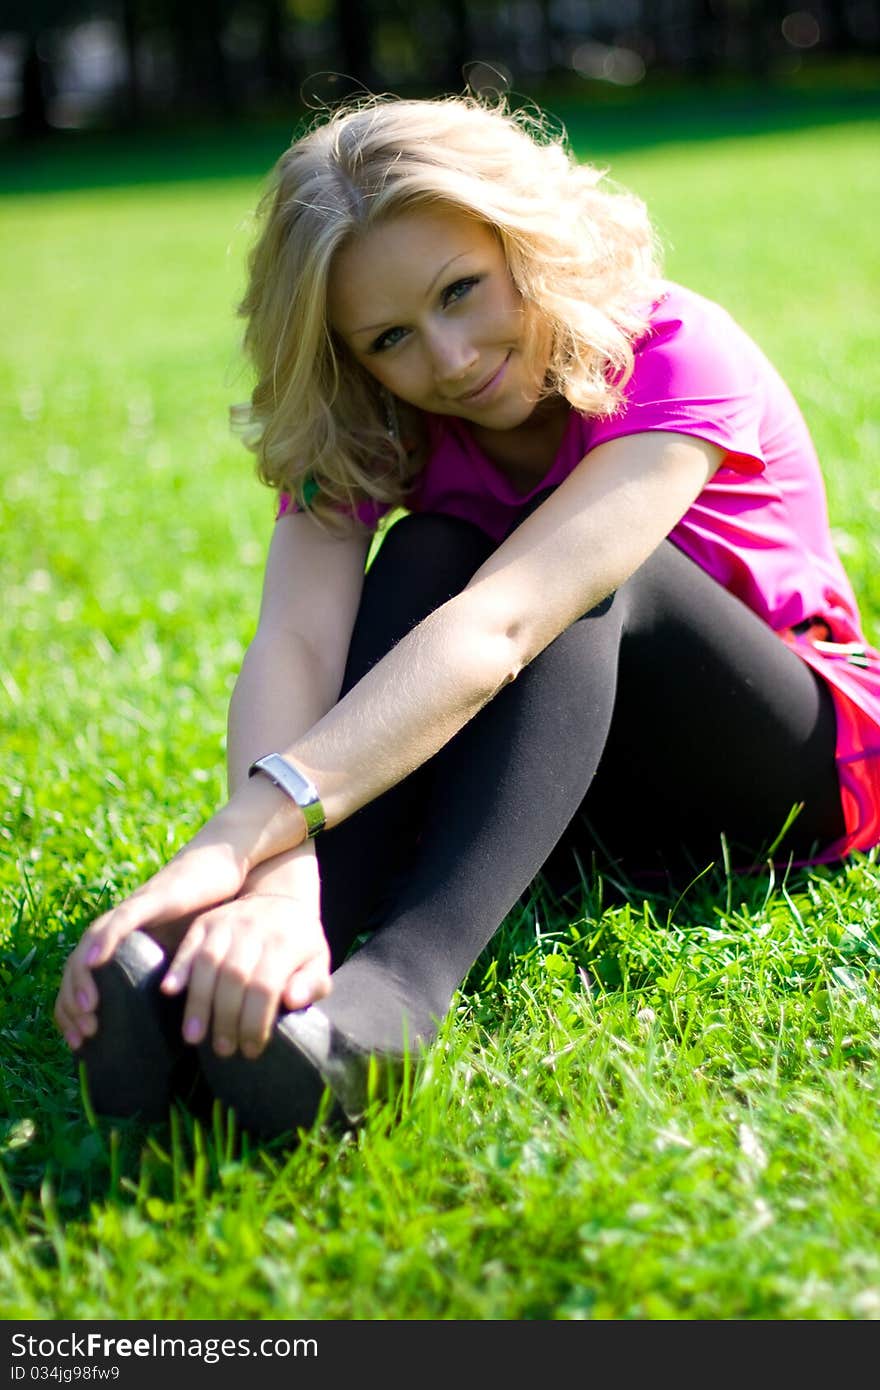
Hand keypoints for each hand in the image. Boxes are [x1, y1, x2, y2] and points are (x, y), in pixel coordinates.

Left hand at [54, 778, 306, 1049]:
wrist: (223, 865)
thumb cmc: (209, 910)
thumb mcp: (186, 953)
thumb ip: (174, 980)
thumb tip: (174, 1027)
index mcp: (125, 943)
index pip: (86, 980)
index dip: (76, 1012)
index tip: (82, 1044)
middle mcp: (120, 927)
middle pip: (77, 967)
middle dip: (72, 1005)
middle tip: (82, 1038)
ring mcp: (133, 910)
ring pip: (91, 946)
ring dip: (82, 979)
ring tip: (86, 1009)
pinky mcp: (151, 898)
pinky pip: (121, 920)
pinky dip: (105, 940)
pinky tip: (97, 960)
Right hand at [159, 887, 330, 1058]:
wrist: (280, 898)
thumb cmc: (300, 941)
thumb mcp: (318, 960)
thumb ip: (312, 983)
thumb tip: (294, 1001)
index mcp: (285, 942)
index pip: (265, 986)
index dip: (254, 1022)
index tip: (250, 1050)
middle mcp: (253, 929)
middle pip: (233, 977)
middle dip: (225, 1019)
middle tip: (223, 1050)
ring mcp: (226, 923)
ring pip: (207, 963)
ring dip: (198, 1003)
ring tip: (193, 1037)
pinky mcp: (205, 922)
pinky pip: (188, 946)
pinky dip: (178, 969)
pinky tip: (170, 993)